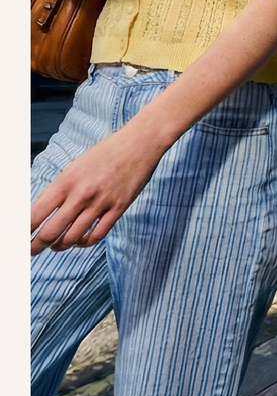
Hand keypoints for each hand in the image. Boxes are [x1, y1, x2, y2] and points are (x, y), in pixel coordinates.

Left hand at [30, 120, 165, 254]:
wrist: (137, 145)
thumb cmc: (104, 154)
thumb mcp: (74, 168)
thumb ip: (59, 190)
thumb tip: (42, 212)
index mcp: (65, 182)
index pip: (36, 213)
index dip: (24, 230)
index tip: (19, 239)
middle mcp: (80, 194)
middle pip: (51, 231)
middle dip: (37, 245)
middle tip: (32, 250)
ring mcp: (100, 203)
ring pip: (73, 237)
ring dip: (61, 245)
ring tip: (56, 246)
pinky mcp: (118, 209)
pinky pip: (97, 235)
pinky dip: (85, 242)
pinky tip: (80, 240)